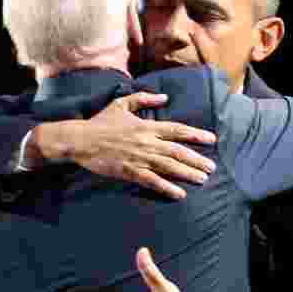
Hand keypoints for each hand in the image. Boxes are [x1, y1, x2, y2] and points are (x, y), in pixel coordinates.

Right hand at [29, 92, 216, 199]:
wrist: (80, 139)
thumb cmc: (100, 122)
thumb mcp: (121, 104)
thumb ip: (144, 99)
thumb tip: (164, 97)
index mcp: (146, 126)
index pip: (177, 130)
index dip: (196, 135)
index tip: (212, 139)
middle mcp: (147, 142)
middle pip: (178, 151)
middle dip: (197, 159)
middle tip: (212, 167)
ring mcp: (139, 157)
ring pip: (169, 167)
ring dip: (188, 173)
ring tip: (202, 179)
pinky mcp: (129, 171)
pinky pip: (152, 181)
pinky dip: (167, 187)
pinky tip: (179, 194)